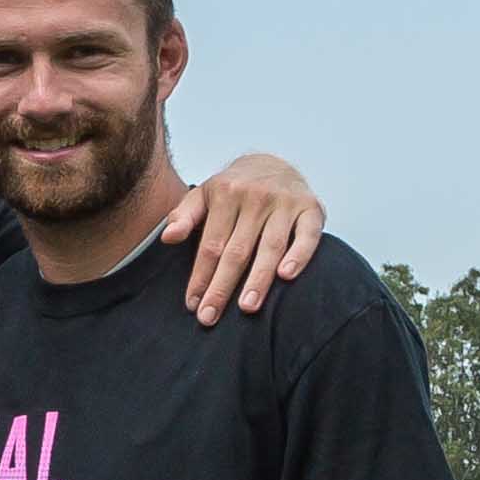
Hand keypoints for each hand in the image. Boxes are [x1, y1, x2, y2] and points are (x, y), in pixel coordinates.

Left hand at [163, 152, 324, 322]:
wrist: (274, 163)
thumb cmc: (233, 189)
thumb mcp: (203, 195)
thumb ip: (184, 216)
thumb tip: (168, 237)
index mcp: (225, 193)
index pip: (210, 244)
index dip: (201, 276)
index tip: (193, 305)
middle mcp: (255, 196)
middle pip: (237, 250)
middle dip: (222, 286)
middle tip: (210, 317)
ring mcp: (285, 202)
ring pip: (270, 246)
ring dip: (258, 279)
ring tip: (247, 306)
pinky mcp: (311, 208)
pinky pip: (308, 235)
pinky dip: (299, 255)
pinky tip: (286, 276)